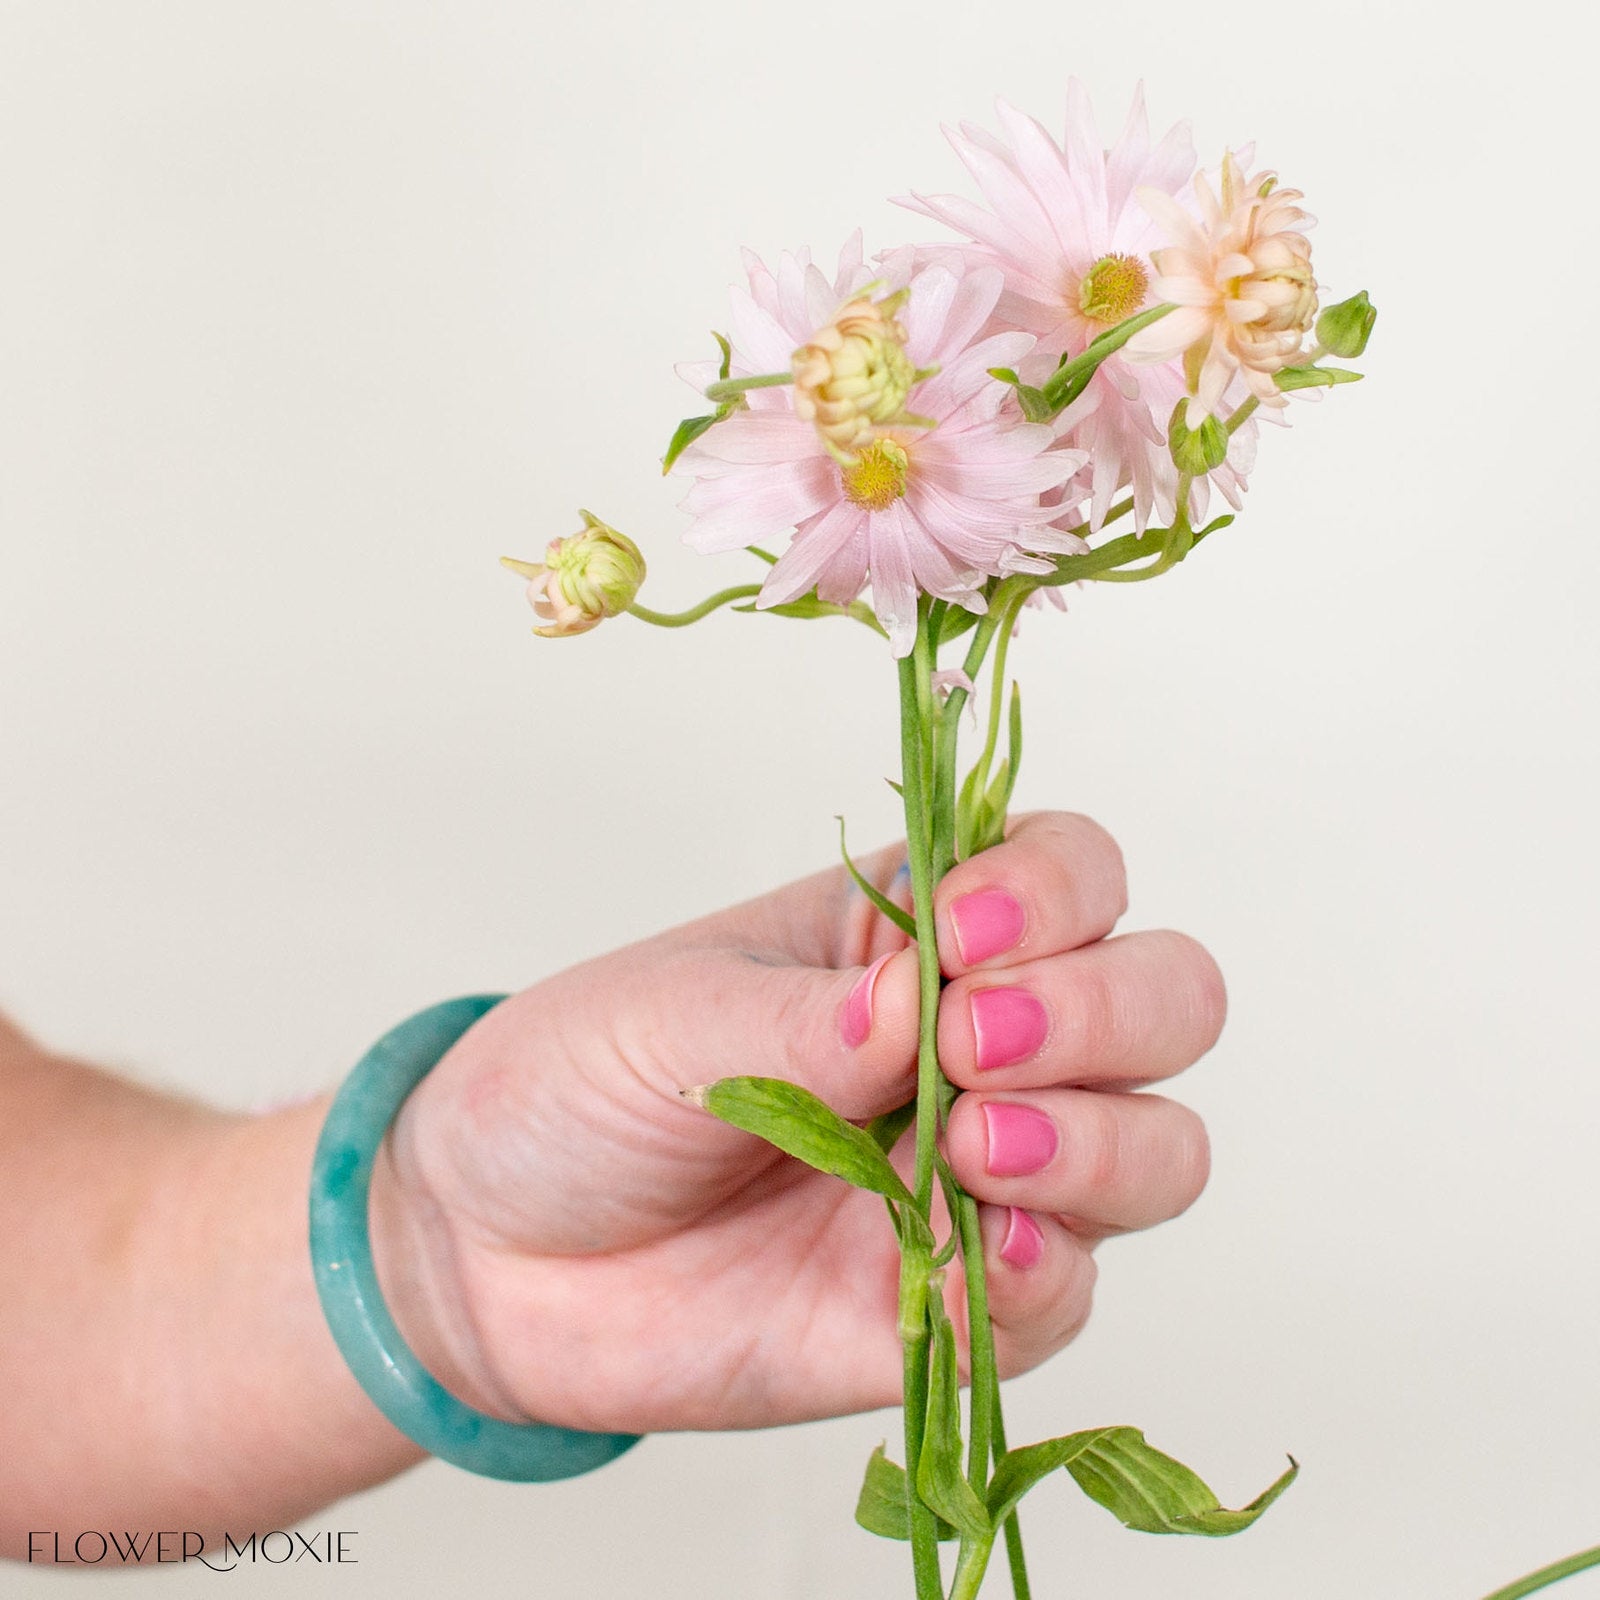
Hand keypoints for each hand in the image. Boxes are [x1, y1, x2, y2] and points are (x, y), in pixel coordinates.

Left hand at [374, 812, 1223, 1434]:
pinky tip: (963, 1257)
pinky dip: (1042, 1272)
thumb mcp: (672, 1014)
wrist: (492, 1256)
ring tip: (972, 1148)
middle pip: (1166, 999)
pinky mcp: (954, 1307)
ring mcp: (981, 1180)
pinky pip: (1067, 1294)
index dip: (1055, 896)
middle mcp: (979, 1048)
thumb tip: (928, 1003)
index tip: (959, 941)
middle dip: (1102, 1013)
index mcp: (916, 937)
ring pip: (1160, 1147)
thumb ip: (810, 1016)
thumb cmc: (577, 1089)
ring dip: (1100, 1141)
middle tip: (968, 1048)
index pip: (1078, 874)